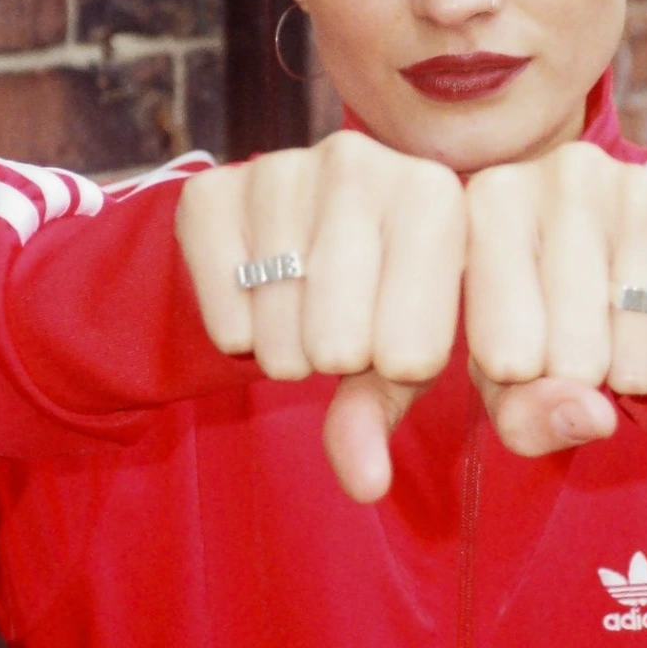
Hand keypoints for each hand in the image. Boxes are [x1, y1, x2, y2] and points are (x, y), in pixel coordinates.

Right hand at [176, 130, 465, 502]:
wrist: (279, 240)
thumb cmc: (372, 301)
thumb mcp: (402, 356)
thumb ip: (384, 417)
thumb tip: (365, 485)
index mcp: (437, 197)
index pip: (416, 352)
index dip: (398, 368)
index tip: (395, 337)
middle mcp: (361, 162)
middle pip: (341, 347)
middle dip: (336, 362)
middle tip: (339, 328)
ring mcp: (280, 168)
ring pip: (279, 334)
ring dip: (285, 351)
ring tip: (301, 316)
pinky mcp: (208, 190)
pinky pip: (222, 315)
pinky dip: (234, 332)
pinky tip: (255, 300)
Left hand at [463, 142, 646, 455]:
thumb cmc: (551, 313)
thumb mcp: (510, 369)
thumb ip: (523, 414)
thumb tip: (592, 416)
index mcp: (490, 201)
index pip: (503, 358)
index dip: (524, 381)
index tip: (525, 345)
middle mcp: (563, 172)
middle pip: (573, 360)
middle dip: (585, 378)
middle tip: (587, 337)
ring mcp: (642, 184)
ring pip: (637, 357)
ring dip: (636, 370)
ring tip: (627, 323)